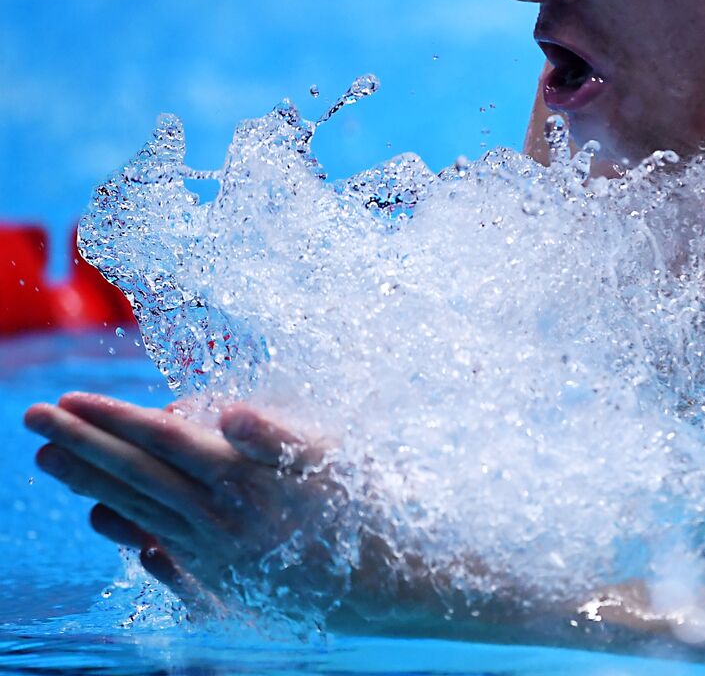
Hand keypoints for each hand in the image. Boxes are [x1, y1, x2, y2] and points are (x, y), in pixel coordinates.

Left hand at [24, 393, 350, 619]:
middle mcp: (217, 517)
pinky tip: (105, 522)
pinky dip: (126, 530)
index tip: (68, 401)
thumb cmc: (370, 511)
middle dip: (82, 445)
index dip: (113, 419)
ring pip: (140, 509)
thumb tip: (227, 415)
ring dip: (90, 483)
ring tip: (48, 461)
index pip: (161, 442)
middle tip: (33, 420)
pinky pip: (161, 547)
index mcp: (241, 481)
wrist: (387, 585)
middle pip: (136, 475)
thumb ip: (278, 437)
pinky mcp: (223, 575)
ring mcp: (215, 550)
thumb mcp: (334, 461)